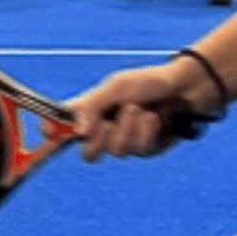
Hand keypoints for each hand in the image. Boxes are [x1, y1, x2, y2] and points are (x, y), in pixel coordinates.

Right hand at [65, 60, 212, 161]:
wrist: (186, 89)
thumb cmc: (150, 81)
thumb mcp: (117, 87)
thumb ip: (93, 107)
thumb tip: (77, 131)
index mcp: (92, 111)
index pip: (63, 127)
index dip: (53, 134)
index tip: (50, 134)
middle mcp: (105, 129)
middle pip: (88, 154)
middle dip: (100, 139)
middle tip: (106, 124)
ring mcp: (126, 141)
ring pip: (117, 151)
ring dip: (131, 128)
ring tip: (143, 110)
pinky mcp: (146, 149)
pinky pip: (140, 150)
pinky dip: (148, 132)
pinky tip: (156, 119)